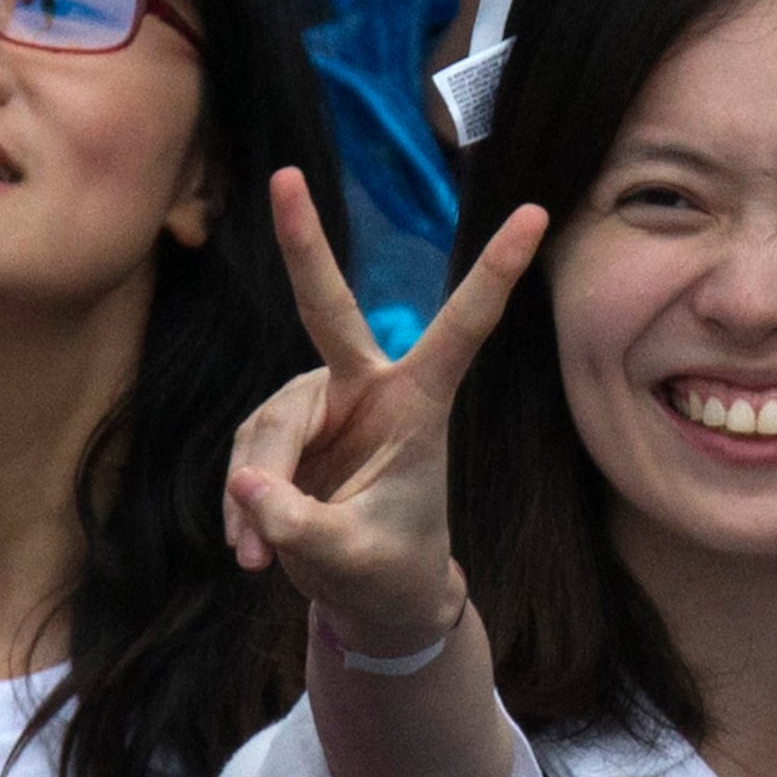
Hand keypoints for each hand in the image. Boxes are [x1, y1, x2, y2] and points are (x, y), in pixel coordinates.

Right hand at [223, 168, 547, 655]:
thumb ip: (303, 527)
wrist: (373, 599)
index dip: (495, 272)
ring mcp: (319, 407)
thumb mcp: (355, 560)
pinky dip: (241, 507)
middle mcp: (368, 389)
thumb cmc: (388, 571)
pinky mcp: (281, 433)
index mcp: (420, 404)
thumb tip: (246, 486)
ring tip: (259, 556)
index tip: (535, 211)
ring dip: (255, 493)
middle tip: (285, 176)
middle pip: (326, 310)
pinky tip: (250, 551)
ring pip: (266, 426)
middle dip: (304, 244)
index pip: (463, 328)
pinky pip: (245, 457)